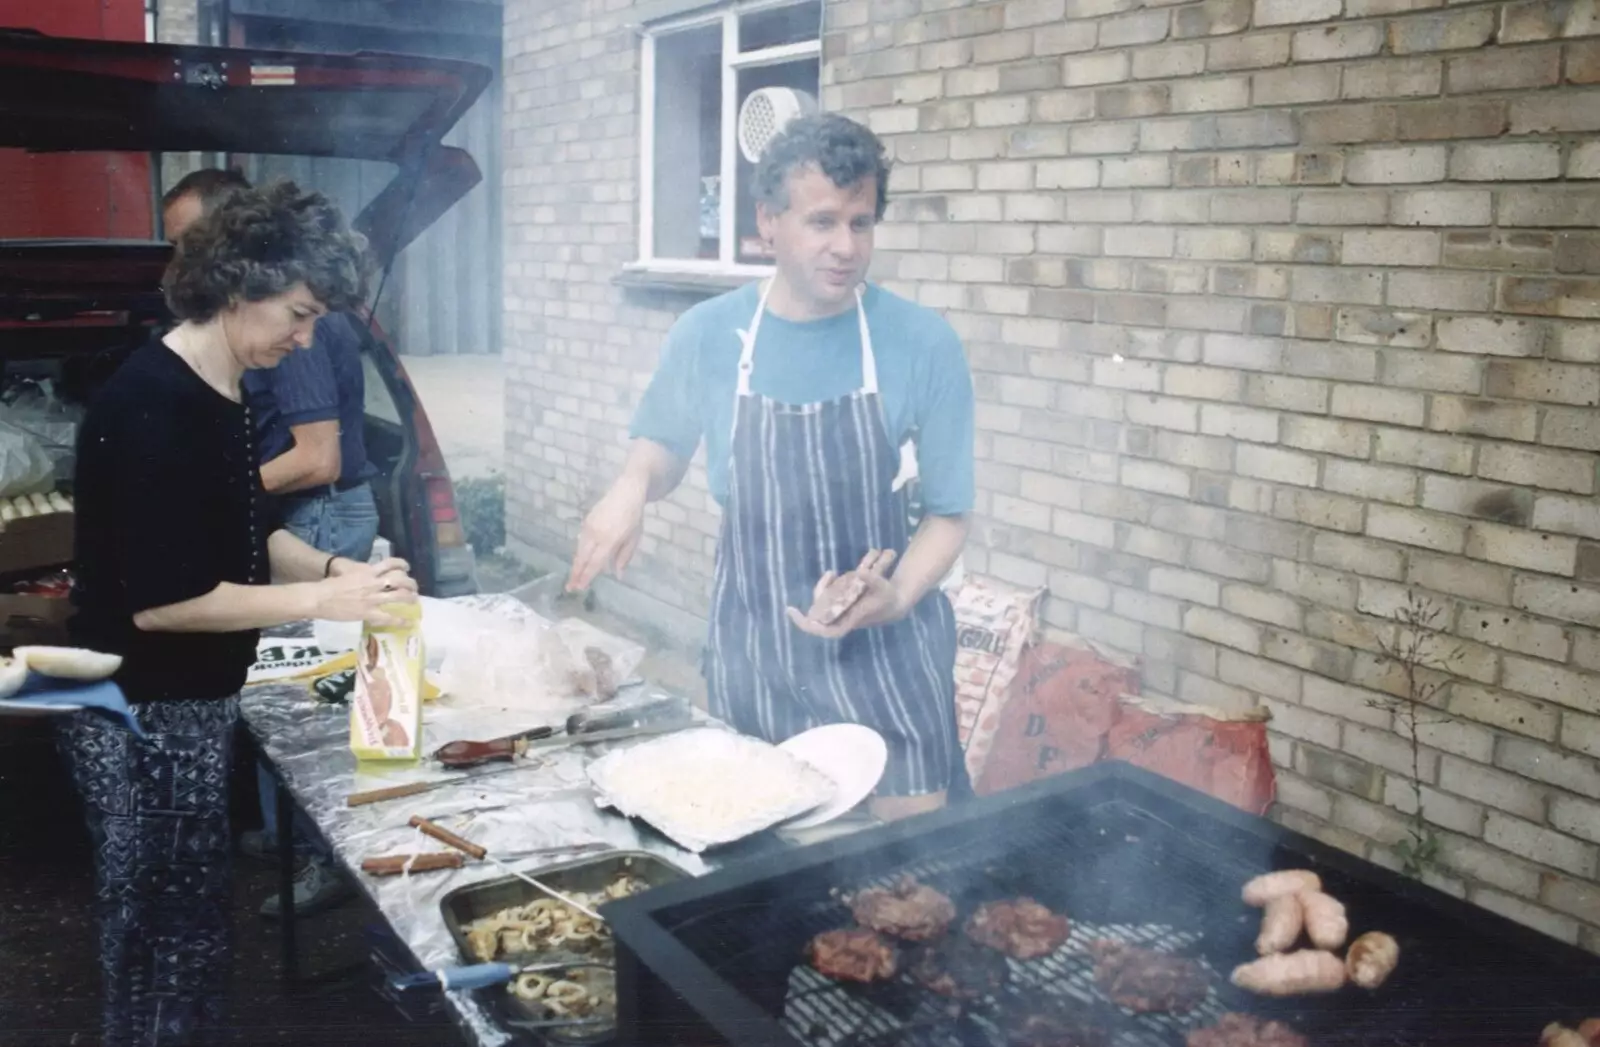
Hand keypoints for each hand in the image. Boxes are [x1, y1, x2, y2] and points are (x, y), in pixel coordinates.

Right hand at [312, 558, 417, 624]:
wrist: (319, 597)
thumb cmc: (330, 585)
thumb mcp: (349, 573)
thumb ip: (362, 573)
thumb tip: (370, 574)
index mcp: (367, 571)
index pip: (391, 563)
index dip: (402, 565)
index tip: (406, 568)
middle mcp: (373, 582)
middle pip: (400, 579)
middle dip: (411, 583)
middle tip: (413, 588)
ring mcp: (372, 598)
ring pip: (399, 595)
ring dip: (410, 598)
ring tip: (414, 601)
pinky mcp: (368, 612)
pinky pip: (389, 617)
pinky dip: (401, 621)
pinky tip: (408, 623)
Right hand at [567, 477, 646, 591]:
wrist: (627, 491)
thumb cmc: (634, 517)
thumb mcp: (634, 538)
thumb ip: (624, 557)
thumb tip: (618, 575)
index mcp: (610, 539)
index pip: (595, 562)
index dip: (587, 576)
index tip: (580, 587)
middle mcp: (596, 534)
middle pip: (582, 558)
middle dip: (576, 573)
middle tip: (570, 588)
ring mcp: (589, 526)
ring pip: (579, 549)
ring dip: (576, 564)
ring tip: (573, 577)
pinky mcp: (586, 521)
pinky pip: (580, 540)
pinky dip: (579, 552)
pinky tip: (580, 560)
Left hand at [786, 549, 908, 638]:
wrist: (896, 602)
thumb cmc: (888, 597)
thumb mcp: (883, 587)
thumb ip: (872, 580)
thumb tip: (859, 572)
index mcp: (849, 621)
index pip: (826, 631)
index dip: (808, 625)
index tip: (793, 612)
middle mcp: (842, 619)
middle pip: (820, 613)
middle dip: (818, 594)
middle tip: (823, 578)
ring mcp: (842, 612)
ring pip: (823, 604)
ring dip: (823, 589)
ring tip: (830, 574)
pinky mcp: (843, 604)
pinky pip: (828, 598)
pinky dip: (827, 587)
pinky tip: (832, 575)